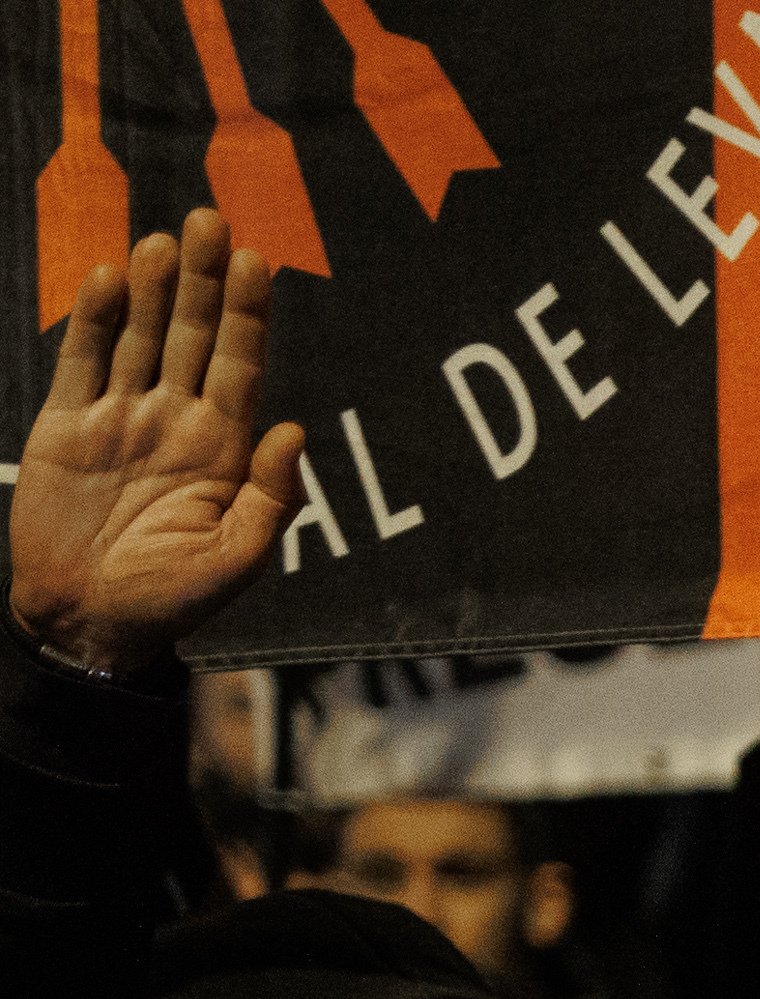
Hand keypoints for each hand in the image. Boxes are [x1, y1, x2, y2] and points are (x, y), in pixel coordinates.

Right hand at [10, 211, 307, 677]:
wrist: (89, 620)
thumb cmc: (171, 600)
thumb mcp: (237, 560)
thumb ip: (272, 498)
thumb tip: (294, 429)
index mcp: (223, 450)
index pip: (241, 366)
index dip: (249, 314)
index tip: (257, 260)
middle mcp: (174, 421)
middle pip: (193, 336)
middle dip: (203, 280)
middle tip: (210, 219)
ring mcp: (120, 417)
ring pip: (141, 336)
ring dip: (154, 287)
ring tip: (165, 237)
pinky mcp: (67, 422)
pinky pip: (83, 359)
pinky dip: (96, 319)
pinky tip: (112, 277)